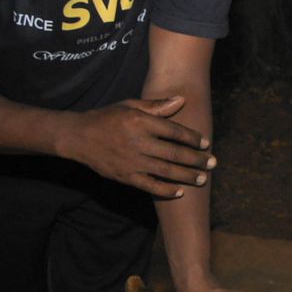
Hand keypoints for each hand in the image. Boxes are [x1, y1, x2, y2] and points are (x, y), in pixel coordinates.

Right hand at [60, 97, 215, 197]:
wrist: (78, 137)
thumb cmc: (108, 117)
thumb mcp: (130, 105)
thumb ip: (157, 105)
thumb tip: (182, 99)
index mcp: (141, 122)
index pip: (174, 131)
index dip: (193, 138)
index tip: (206, 143)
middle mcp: (138, 142)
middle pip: (174, 153)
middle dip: (197, 159)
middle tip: (213, 163)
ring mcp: (132, 161)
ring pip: (166, 171)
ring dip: (187, 176)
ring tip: (203, 179)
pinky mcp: (125, 176)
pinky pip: (150, 186)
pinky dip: (166, 190)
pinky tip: (180, 192)